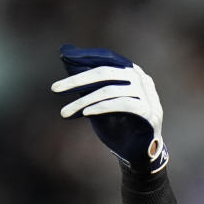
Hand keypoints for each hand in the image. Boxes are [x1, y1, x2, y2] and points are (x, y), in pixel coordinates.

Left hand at [51, 44, 168, 173]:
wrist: (138, 151)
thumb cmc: (117, 123)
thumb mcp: (97, 99)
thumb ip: (85, 80)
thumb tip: (65, 52)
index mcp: (130, 71)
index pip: (107, 58)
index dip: (86, 56)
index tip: (63, 57)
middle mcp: (141, 78)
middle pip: (105, 72)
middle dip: (76, 80)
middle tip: (54, 89)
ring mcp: (147, 94)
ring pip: (109, 91)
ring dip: (82, 102)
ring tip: (64, 113)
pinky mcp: (149, 112)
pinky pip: (122, 104)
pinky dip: (101, 107)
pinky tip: (86, 113)